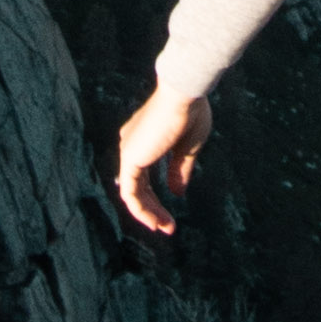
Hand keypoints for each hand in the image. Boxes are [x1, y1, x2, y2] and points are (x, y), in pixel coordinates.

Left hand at [115, 85, 211, 235]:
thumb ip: (180, 170)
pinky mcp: (130, 158)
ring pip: (133, 193)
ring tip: (166, 228)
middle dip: (153, 209)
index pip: (143, 176)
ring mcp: (129, 151)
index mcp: (144, 139)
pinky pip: (131, 193)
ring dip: (149, 214)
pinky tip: (156, 221)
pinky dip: (142, 210)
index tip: (171, 213)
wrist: (184, 93)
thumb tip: (176, 194)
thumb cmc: (191, 112)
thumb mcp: (189, 147)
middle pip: (138, 186)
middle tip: (169, 227)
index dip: (155, 197)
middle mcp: (132, 145)